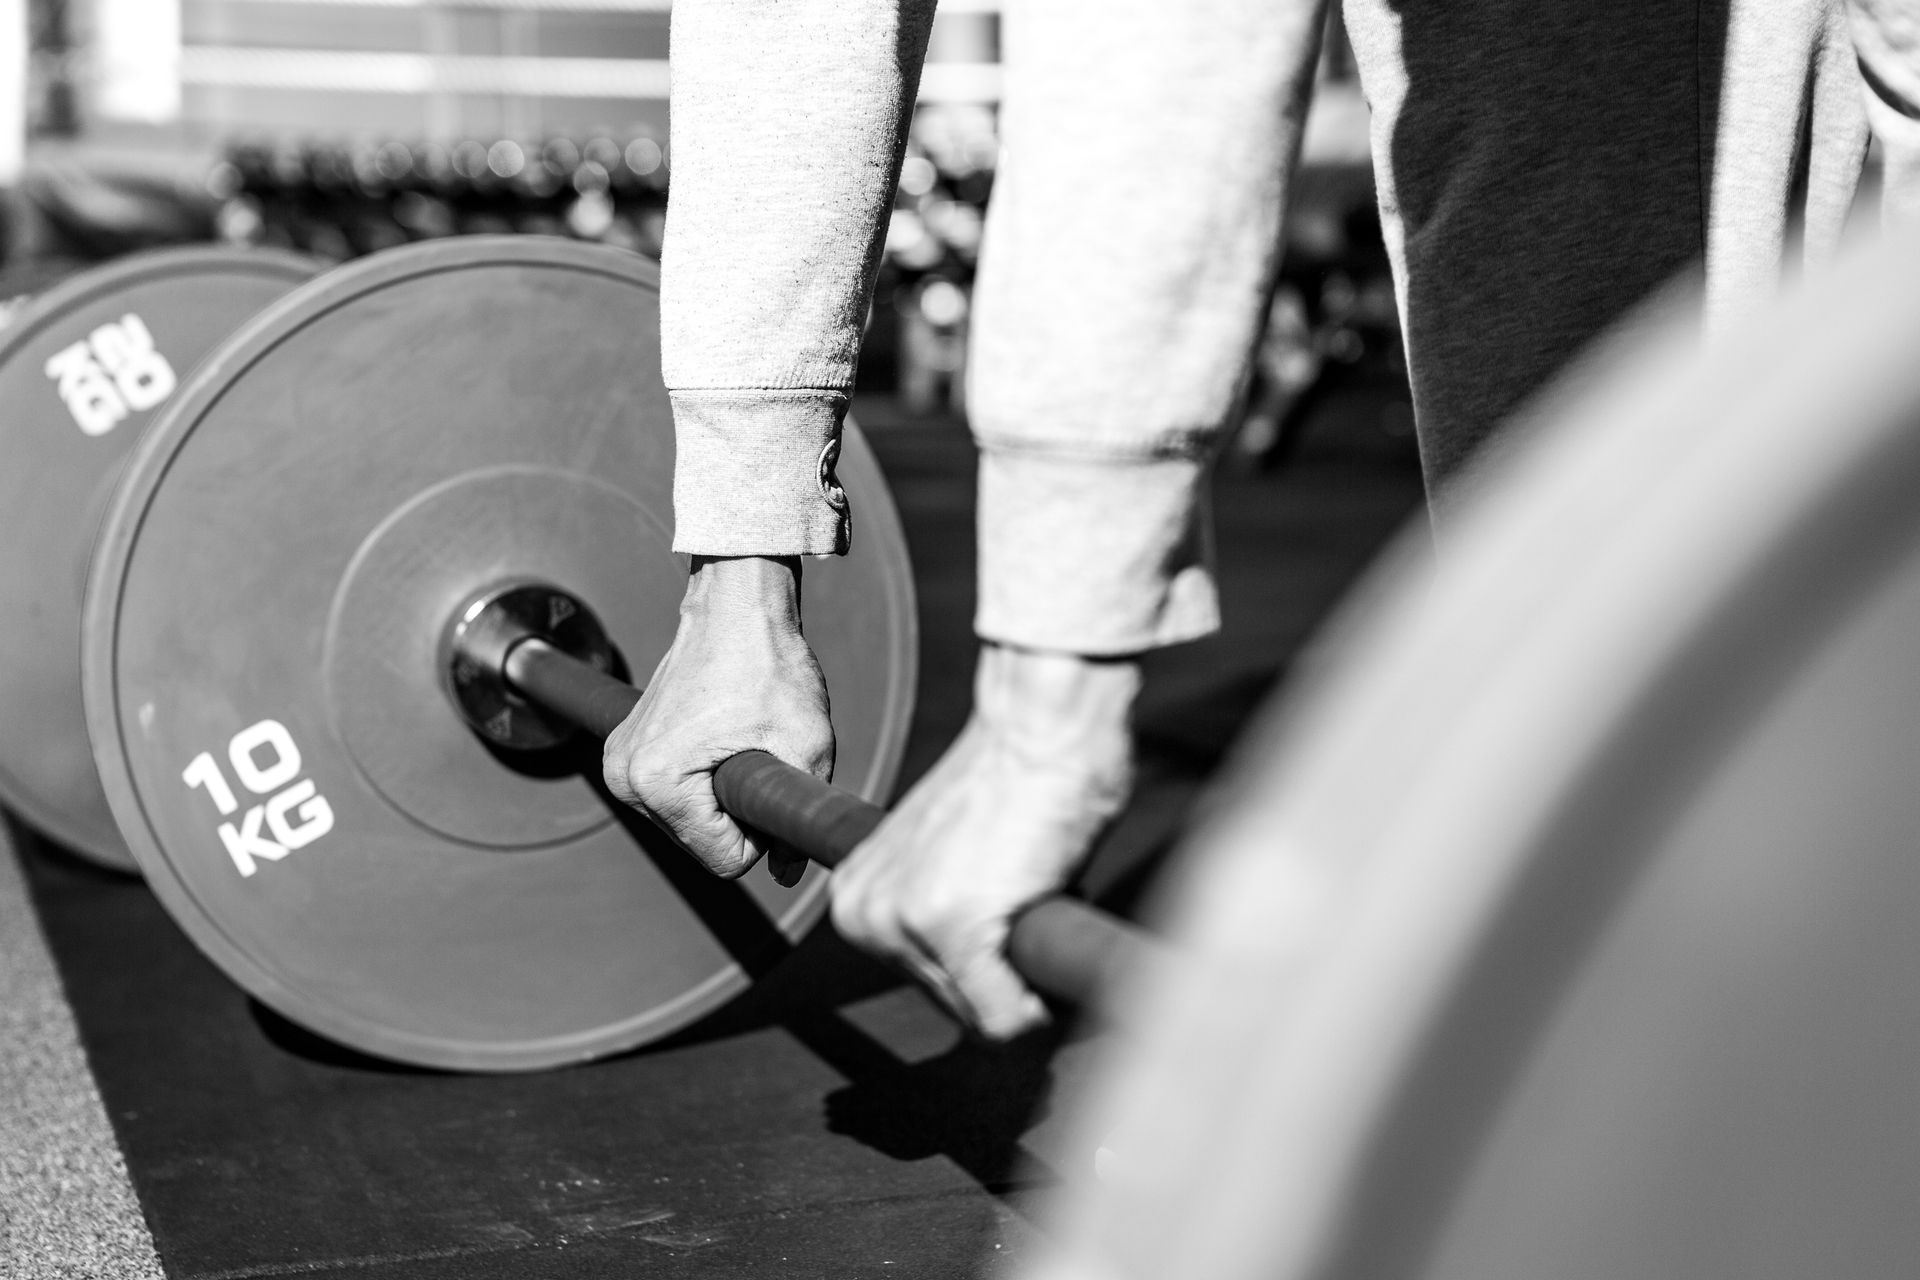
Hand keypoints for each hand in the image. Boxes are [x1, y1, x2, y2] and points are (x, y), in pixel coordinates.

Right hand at [604, 555, 832, 884]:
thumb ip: (796, 816)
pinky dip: (705, 780)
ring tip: (739, 739)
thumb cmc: (767, 664)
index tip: (772, 776)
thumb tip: (787, 871)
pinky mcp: (627, 750)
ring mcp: (620, 764)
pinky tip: (720, 736)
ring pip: (691, 823)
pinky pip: (677, 795)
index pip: (726, 860)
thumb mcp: (805, 745)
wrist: (735, 606)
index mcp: (659, 784)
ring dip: (722, 796)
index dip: (764, 831)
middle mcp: (625, 779)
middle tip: (759, 752)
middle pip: (703, 844)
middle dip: (739, 814)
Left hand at [831, 643, 1138, 1038]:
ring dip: (1025, 974)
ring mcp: (902, 924)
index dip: (985, 962)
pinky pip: (1005, 1017)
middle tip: (1023, 893)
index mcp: (856, 897)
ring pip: (981, 1016)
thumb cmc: (1017, 781)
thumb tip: (982, 980)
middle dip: (1006, 970)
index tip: (1000, 905)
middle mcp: (863, 916)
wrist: (1039, 727)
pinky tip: (1043, 916)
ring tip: (1027, 889)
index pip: (930, 984)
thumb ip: (944, 912)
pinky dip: (1039, 994)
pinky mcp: (948, 929)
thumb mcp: (952, 860)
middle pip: (954, 1006)